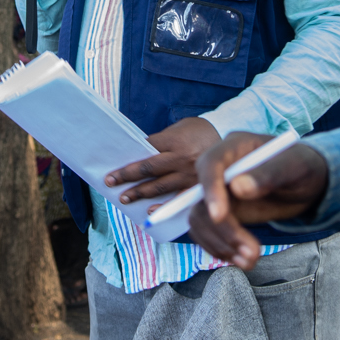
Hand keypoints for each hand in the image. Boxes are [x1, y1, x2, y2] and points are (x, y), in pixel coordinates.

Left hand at [105, 117, 221, 203]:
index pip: (146, 149)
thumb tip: (139, 153)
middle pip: (148, 168)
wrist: (230, 139)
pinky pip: (178, 198)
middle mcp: (181, 158)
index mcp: (175, 141)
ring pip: (159, 185)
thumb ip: (163, 141)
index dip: (129, 158)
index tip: (113, 165)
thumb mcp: (181, 128)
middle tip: (110, 181)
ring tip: (124, 198)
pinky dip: (164, 206)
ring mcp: (190, 174)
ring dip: (139, 192)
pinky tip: (150, 211)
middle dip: (126, 176)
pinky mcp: (198, 186)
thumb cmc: (200, 132)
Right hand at [187, 132, 330, 269]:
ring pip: (200, 219)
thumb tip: (238, 187)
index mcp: (234, 147)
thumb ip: (268, 174)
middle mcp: (219, 169)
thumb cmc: (302, 167)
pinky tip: (243, 259)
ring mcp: (217, 192)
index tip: (220, 216)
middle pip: (201, 198)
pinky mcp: (220, 212)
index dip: (211, 189)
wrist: (305, 184)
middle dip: (223, 229)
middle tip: (251, 252)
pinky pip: (207, 232)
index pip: (210, 164)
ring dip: (220, 244)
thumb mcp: (294, 167)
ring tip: (251, 260)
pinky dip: (220, 249)